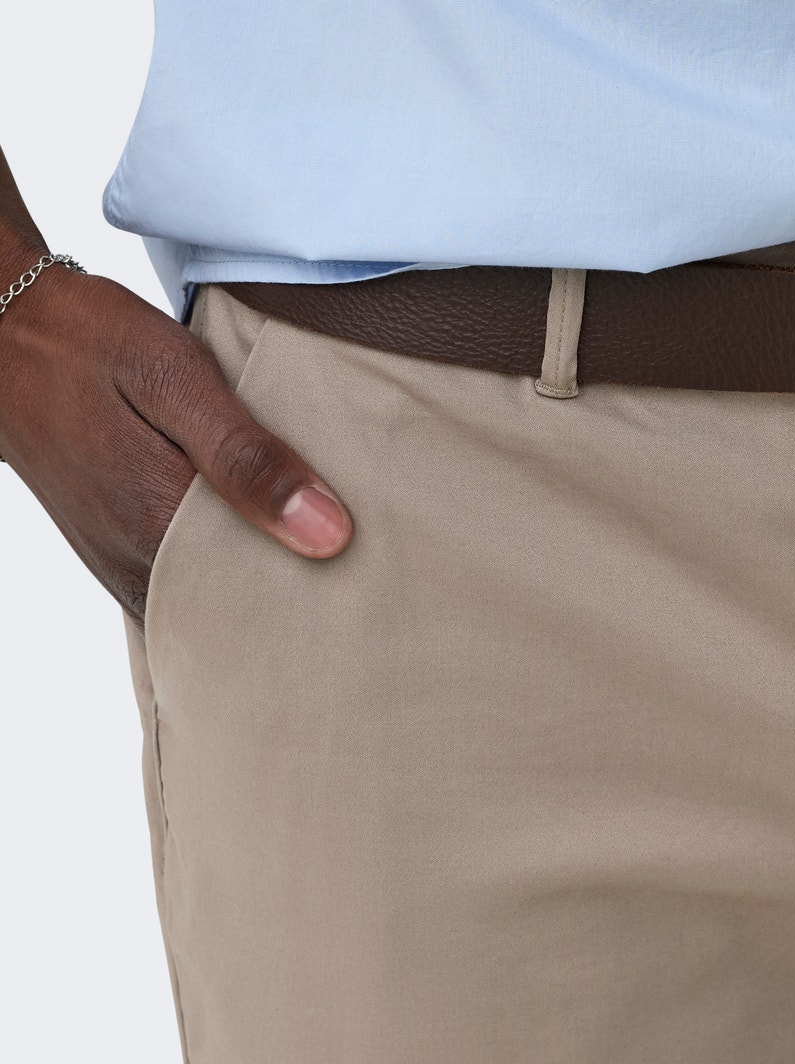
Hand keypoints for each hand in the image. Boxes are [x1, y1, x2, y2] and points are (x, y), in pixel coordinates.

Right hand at [0, 254, 351, 619]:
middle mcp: (139, 568)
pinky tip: (266, 552)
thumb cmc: (87, 344)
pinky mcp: (118, 556)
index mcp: (160, 531)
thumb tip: (329, 535)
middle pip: (243, 615)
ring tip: (328, 573)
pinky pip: (186, 590)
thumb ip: (249, 459)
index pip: (267, 602)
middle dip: (300, 603)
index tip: (374, 589)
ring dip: (263, 589)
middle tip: (366, 588)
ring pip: (213, 607)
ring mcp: (123, 568)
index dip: (324, 598)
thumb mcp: (175, 378)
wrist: (4, 335)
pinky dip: (227, 576)